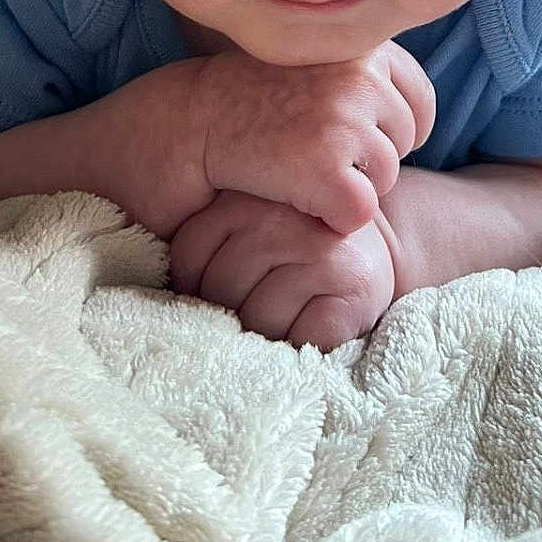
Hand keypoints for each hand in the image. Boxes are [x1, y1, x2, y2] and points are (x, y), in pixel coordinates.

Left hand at [169, 190, 396, 350]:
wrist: (370, 246)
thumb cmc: (292, 246)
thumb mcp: (242, 226)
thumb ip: (206, 247)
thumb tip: (170, 302)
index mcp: (241, 198)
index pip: (187, 259)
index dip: (197, 288)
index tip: (225, 285)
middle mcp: (279, 217)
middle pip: (219, 294)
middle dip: (233, 313)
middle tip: (264, 298)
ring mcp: (320, 250)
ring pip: (258, 323)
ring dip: (269, 332)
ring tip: (290, 309)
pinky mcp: (354, 285)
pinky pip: (303, 339)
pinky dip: (305, 344)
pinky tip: (314, 320)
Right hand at [193, 40, 435, 236]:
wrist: (194, 119)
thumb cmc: (255, 94)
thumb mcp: (317, 58)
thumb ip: (366, 70)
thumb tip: (424, 108)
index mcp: (365, 48)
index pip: (420, 100)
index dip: (398, 129)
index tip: (366, 141)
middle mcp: (362, 79)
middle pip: (405, 142)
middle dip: (371, 158)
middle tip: (319, 155)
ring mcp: (346, 124)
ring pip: (386, 179)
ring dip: (353, 187)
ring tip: (305, 171)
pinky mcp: (328, 170)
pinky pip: (361, 212)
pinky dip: (334, 218)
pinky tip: (301, 199)